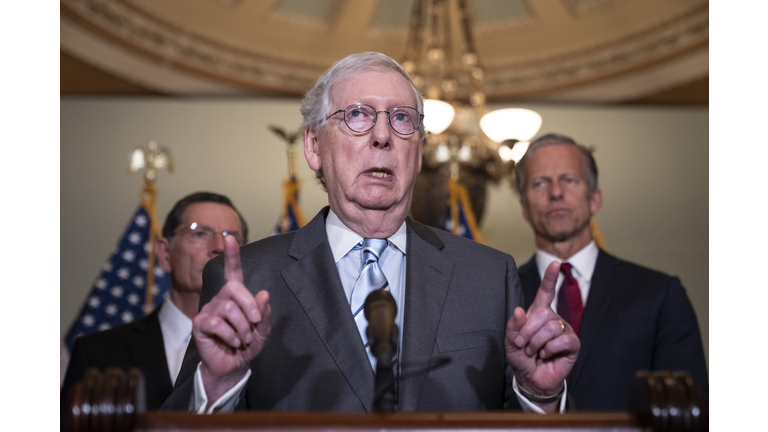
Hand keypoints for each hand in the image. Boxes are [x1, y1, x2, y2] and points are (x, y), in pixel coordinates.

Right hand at [192, 235, 270, 401]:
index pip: (233, 272)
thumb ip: (264, 313)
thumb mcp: (262, 330)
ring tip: (243, 339)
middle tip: (255, 323)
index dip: (232, 255)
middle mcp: (220, 299)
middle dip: (249, 305)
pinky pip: (217, 323)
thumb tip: (263, 294)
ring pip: (228, 308)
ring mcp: (208, 310)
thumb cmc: (247, 345)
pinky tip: (233, 343)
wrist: (233, 367)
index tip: (229, 238)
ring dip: (242, 327)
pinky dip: (230, 335)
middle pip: (233, 288)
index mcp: (235, 297)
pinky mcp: (200, 324)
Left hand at [505, 261, 579, 408]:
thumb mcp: (511, 342)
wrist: (531, 379)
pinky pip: (562, 340)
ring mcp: (564, 330)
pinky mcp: (572, 344)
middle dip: (528, 331)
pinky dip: (550, 349)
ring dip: (537, 343)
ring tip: (534, 351)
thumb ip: (513, 326)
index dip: (550, 278)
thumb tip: (519, 310)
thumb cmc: (521, 358)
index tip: (555, 263)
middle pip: (544, 313)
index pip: (546, 293)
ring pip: (551, 327)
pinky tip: (547, 355)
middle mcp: (553, 319)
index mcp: (538, 314)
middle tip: (523, 345)